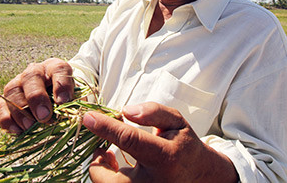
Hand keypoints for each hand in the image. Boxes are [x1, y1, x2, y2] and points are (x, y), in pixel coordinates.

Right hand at [0, 58, 73, 133]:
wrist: (53, 97)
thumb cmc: (65, 97)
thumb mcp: (73, 98)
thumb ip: (74, 105)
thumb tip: (72, 117)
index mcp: (55, 67)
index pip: (58, 69)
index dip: (61, 84)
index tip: (64, 101)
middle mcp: (35, 71)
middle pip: (31, 77)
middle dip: (36, 97)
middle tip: (44, 116)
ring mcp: (18, 83)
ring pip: (12, 90)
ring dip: (20, 110)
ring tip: (30, 126)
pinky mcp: (6, 98)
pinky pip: (1, 106)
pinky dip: (6, 119)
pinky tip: (17, 130)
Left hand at [83, 102, 237, 182]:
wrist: (197, 176)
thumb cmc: (182, 146)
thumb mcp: (176, 123)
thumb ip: (153, 112)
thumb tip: (126, 111)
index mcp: (165, 157)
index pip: (129, 140)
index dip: (106, 127)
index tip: (88, 117)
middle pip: (107, 176)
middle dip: (97, 158)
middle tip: (100, 145)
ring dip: (99, 169)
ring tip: (108, 155)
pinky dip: (104, 177)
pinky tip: (113, 166)